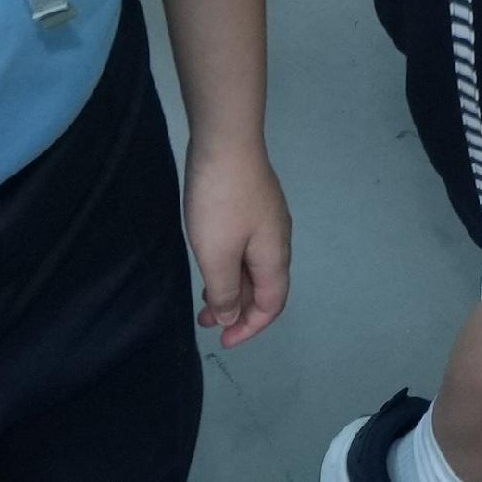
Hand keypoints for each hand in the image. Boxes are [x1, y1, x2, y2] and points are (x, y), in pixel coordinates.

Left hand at [182, 137, 293, 348]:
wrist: (226, 141)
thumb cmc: (221, 202)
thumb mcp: (217, 255)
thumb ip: (225, 291)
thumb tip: (232, 316)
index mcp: (274, 256)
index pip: (272, 304)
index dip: (249, 327)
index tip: (222, 341)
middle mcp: (278, 240)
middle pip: (265, 287)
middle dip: (238, 310)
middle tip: (206, 323)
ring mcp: (267, 219)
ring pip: (254, 267)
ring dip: (231, 288)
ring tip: (203, 299)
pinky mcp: (252, 204)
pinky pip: (246, 248)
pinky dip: (230, 266)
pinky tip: (211, 261)